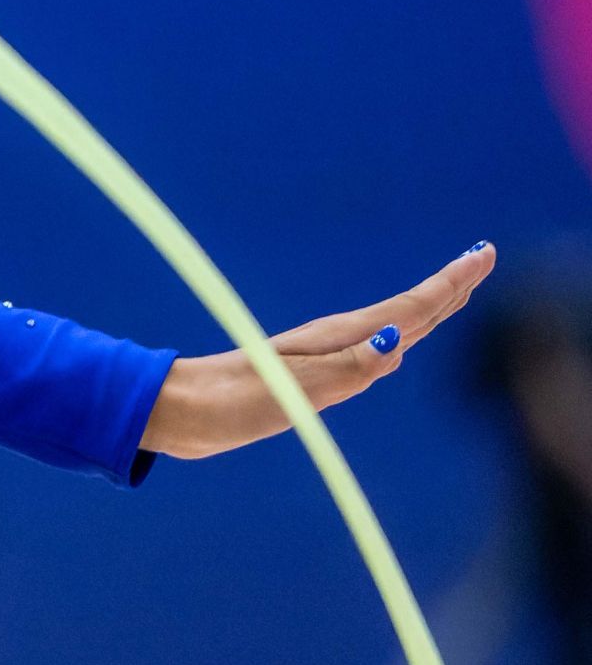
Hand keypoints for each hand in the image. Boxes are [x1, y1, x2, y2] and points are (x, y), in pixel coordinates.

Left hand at [140, 244, 494, 459]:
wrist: (181, 412)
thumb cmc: (232, 403)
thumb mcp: (292, 391)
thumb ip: (347, 370)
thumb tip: (398, 345)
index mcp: (337, 341)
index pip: (408, 309)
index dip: (449, 285)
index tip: (483, 253)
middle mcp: (335, 344)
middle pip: (405, 312)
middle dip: (448, 287)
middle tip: (482, 258)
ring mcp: (322, 358)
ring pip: (389, 329)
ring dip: (426, 309)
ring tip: (453, 293)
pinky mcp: (308, 376)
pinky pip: (367, 351)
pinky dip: (393, 340)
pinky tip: (393, 342)